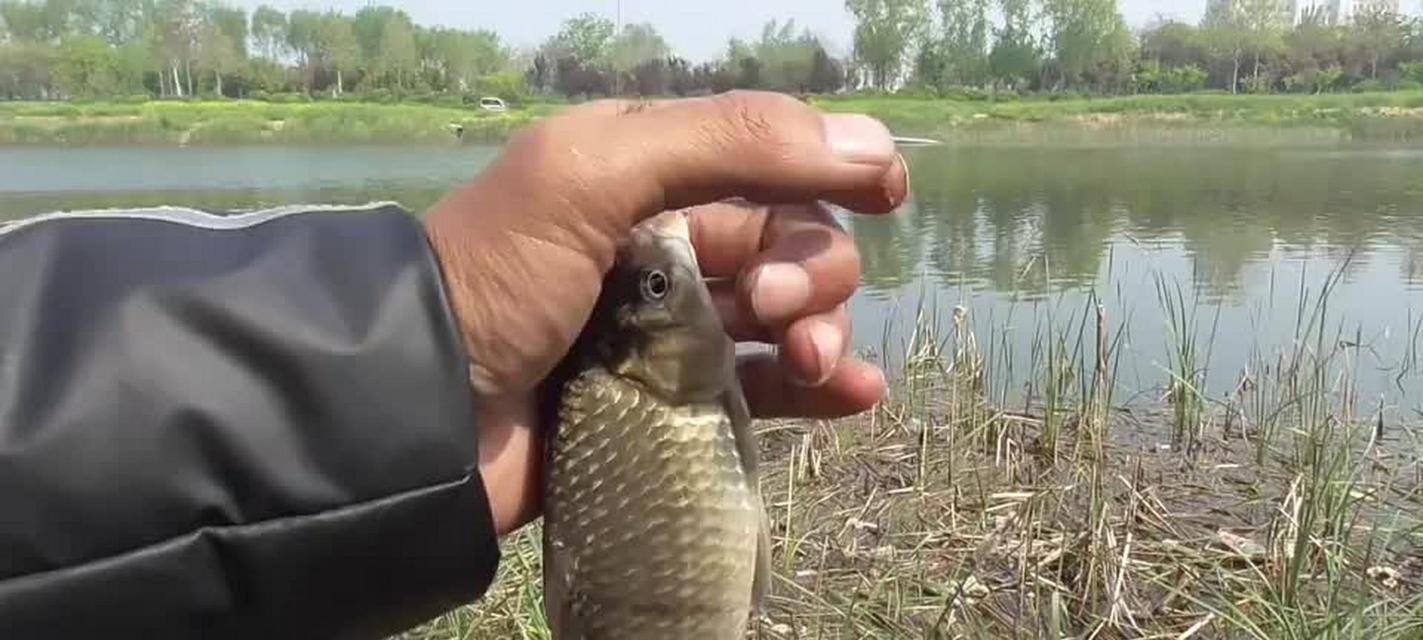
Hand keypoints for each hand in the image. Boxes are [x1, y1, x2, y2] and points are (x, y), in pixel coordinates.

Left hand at [423, 91, 909, 534]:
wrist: (414, 416)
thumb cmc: (498, 276)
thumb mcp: (596, 172)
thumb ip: (728, 143)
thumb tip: (869, 141)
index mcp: (644, 176)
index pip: (768, 165)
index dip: (832, 170)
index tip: (887, 193)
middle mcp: (664, 248)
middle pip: (788, 246)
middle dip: (810, 270)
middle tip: (768, 307)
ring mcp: (670, 332)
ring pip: (788, 320)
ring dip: (824, 332)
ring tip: (806, 358)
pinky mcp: (671, 408)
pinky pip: (768, 391)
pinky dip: (822, 388)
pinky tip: (855, 394)